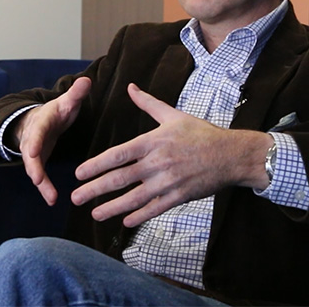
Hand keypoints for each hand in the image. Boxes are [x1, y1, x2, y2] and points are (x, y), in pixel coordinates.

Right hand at [15, 77, 91, 205]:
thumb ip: (75, 94)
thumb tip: (86, 81)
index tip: (31, 151)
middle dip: (33, 166)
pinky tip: (52, 201)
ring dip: (41, 183)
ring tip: (50, 197)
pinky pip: (40, 178)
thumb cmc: (55, 111)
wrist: (38, 120)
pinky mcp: (37, 164)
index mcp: (41, 122)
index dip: (33, 141)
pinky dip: (44, 189)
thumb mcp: (65, 102)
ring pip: (33, 169)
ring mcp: (33, 152)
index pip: (36, 131)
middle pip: (29, 154)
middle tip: (37, 178)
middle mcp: (33, 138)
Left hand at [71, 83, 271, 226]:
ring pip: (134, 198)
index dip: (96, 165)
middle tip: (75, 197)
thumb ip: (148, 103)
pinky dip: (139, 215)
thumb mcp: (173, 115)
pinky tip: (124, 222)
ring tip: (94, 214)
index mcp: (152, 142)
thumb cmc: (201, 133)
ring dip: (111, 208)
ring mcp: (168, 181)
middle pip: (120, 179)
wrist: (232, 154)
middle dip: (95, 189)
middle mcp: (157, 162)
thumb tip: (130, 87)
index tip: (78, 174)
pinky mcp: (180, 196)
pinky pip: (155, 208)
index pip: (117, 155)